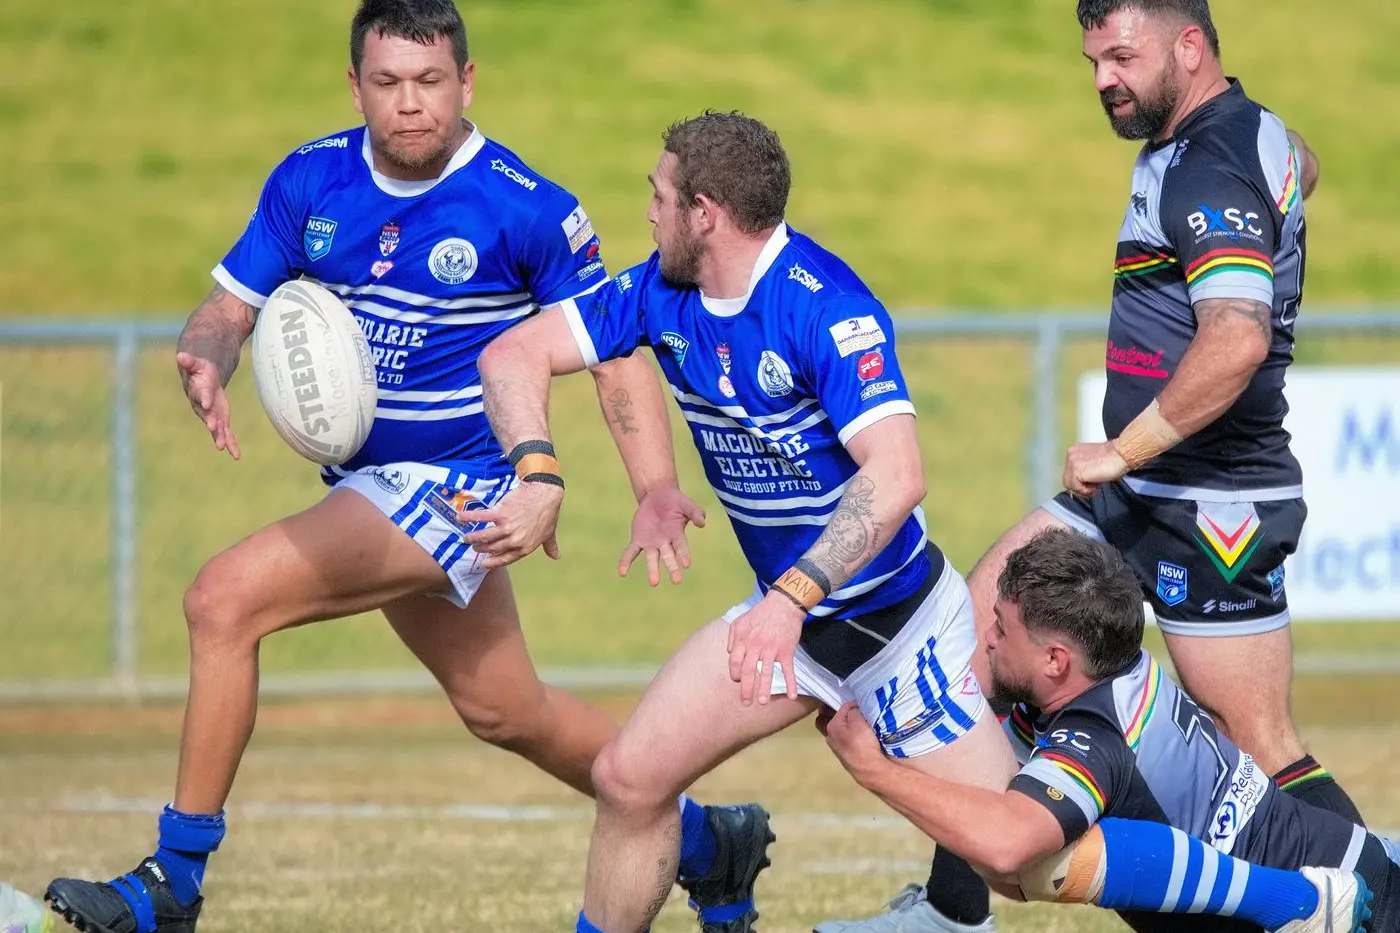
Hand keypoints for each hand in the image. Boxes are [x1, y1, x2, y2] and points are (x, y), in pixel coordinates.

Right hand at [176, 351, 238, 458]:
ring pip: (216, 427)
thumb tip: (180, 355)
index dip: (204, 398)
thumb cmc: (199, 369)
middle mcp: (202, 406)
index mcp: (197, 391)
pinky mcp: (220, 420)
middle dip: (211, 421)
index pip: (201, 394)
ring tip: (223, 447)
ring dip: (220, 436)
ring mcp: (211, 415)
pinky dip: (231, 444)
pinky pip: (226, 433)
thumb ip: (189, 361)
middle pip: (207, 414)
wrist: (201, 378)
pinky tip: (236, 456)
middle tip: (214, 428)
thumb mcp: (196, 363)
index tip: (207, 403)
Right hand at [463, 480, 564, 567]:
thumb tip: (556, 556)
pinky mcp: (500, 513)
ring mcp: (506, 527)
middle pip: (492, 548)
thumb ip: (550, 546)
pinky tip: (460, 517)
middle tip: (474, 546)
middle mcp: (514, 540)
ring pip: (484, 536)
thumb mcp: (549, 533)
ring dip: (472, 538)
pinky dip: (468, 517)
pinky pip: (480, 517)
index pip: (505, 559)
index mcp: (525, 547)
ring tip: (466, 538)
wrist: (544, 493)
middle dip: (480, 549)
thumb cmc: (548, 513)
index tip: (483, 563)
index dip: (493, 562)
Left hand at [619, 486, 706, 585]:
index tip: (686, 564)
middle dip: (672, 568)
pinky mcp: (638, 540)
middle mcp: (665, 542)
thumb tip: (702, 523)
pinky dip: (626, 562)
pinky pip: (631, 552)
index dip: (683, 554)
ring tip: (654, 583)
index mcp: (678, 535)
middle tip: (676, 581)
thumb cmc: (676, 501)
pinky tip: (622, 573)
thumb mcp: (687, 504)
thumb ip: (695, 512)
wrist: (657, 495)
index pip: (681, 547)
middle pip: (669, 557)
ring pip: (652, 558)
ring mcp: (651, 543)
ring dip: (652, 570)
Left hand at [726, 590, 804, 705]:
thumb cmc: (760, 613)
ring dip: (764, 689)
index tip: (738, 680)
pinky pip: (788, 670)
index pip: (735, 661)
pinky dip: (790, 683)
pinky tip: (792, 695)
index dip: (735, 673)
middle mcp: (755, 646)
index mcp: (743, 639)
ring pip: (766, 673)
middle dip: (746, 688)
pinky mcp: (786, 650)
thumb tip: (729, 652)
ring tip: (762, 702)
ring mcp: (771, 649)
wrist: (783, 604)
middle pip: (748, 670)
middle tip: (745, 702)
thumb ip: (732, 637)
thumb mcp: (740, 620)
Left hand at [820, 701, 888, 783]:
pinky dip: (856, 737)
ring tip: (865, 726)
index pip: (843, 708)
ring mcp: (838, 748)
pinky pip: (851, 740)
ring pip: (845, 730)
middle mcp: (831, 737)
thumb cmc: (862, 742)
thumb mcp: (858, 720)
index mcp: (831, 726)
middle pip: (840, 720)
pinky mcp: (847, 756)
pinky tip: (865, 737)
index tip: (865, 706)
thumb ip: (853, 710)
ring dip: (853, 727)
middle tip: (862, 715)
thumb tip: (853, 710)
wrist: (870, 768)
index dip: (855, 705)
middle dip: (850, 716)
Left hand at [1062, 441, 1128, 496]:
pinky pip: (1075, 487)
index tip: (1090, 483)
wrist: (1120, 454)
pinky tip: (1095, 487)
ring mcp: (1072, 462)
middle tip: (1093, 487)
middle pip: (1067, 478)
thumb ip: (1085, 468)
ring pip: (1069, 484)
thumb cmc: (1113, 458)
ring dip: (1082, 488)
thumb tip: (1083, 481)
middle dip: (1080, 485)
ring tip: (1095, 486)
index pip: (1069, 471)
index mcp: (1075, 451)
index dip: (1080, 480)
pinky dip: (1084, 490)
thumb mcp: (1093, 461)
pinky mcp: (1076, 471)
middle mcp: (1071, 455)